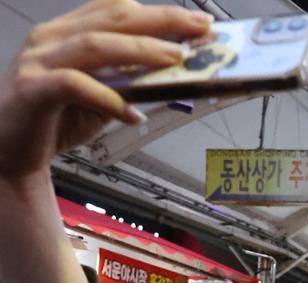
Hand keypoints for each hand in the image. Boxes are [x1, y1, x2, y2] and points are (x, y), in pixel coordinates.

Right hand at [0, 0, 210, 181]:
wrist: (6, 154)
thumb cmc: (52, 123)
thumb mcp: (97, 100)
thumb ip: (125, 85)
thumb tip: (169, 80)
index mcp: (67, 32)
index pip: (116, 10)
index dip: (158, 13)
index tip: (197, 21)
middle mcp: (51, 38)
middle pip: (112, 18)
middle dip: (161, 21)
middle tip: (199, 29)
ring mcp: (39, 61)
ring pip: (96, 45)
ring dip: (141, 51)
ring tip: (175, 59)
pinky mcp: (33, 90)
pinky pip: (75, 86)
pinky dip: (108, 98)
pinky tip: (132, 113)